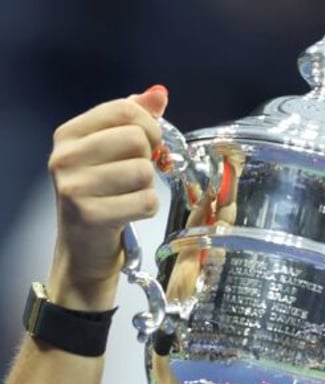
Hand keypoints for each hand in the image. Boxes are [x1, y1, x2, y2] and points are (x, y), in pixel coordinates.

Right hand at [46, 86, 167, 308]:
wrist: (84, 248)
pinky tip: (129, 212)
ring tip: (128, 195)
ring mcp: (74, 187)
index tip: (149, 144)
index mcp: (69, 134)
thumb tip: (159, 93)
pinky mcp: (90, 215)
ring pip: (143, 171)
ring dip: (147, 186)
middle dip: (149, 159)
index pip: (125, 109)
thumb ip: (134, 119)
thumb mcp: (111, 152)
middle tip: (137, 175)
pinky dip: (147, 208)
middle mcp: (64, 157)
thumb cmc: (102, 194)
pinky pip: (146, 201)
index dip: (150, 126)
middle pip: (136, 139)